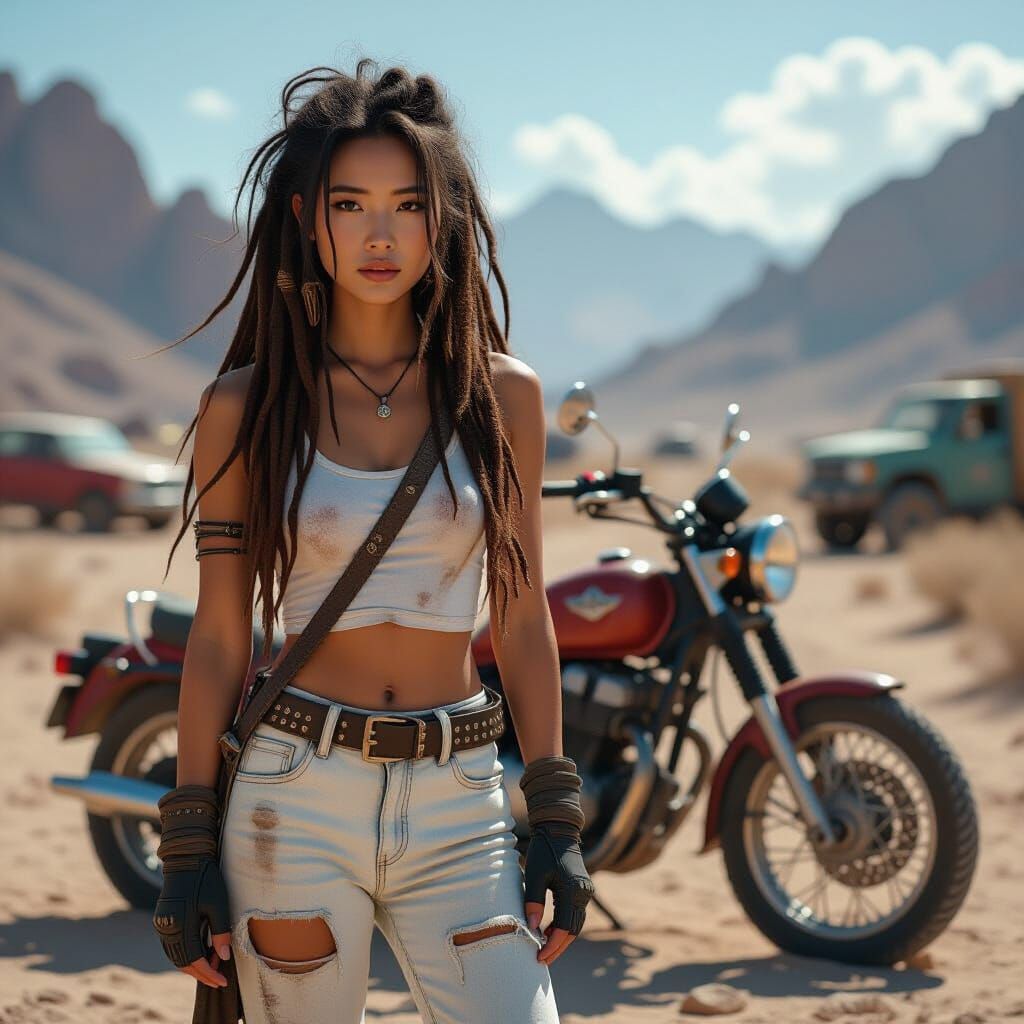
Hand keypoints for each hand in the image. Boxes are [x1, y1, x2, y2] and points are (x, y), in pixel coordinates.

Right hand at [152, 854, 232, 988]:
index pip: (194, 960)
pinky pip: (172, 947)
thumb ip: (220, 932)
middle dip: (201, 974)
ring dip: (193, 965)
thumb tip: (223, 958)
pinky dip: (186, 955)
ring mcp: (162, 925)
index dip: (208, 973)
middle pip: (182, 962)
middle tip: (219, 979)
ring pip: (175, 957)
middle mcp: (167, 928)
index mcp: (181, 924)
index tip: (222, 981)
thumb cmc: (206, 878)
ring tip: (214, 966)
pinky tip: (201, 954)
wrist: (186, 859)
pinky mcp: (162, 922)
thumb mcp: (219, 903)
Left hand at [522, 822, 593, 965]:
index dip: (552, 946)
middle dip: (557, 947)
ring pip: (575, 924)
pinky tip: (549, 932)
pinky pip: (574, 915)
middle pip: (573, 930)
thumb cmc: (544, 851)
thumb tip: (532, 928)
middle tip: (541, 960)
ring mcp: (585, 892)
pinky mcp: (582, 889)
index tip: (539, 957)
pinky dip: (564, 926)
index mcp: (573, 891)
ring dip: (561, 939)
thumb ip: (533, 902)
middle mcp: (584, 894)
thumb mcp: (534, 876)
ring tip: (543, 949)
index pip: (564, 928)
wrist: (558, 829)